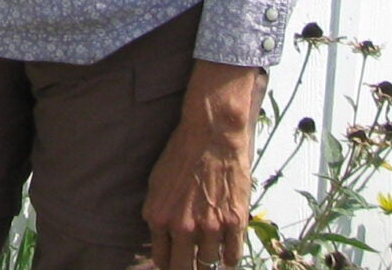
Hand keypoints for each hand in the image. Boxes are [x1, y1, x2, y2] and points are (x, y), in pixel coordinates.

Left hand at [143, 60, 262, 269]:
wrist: (212, 134)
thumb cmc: (182, 154)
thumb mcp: (156, 184)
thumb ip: (158, 216)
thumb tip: (162, 240)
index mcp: (159, 218)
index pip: (162, 260)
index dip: (169, 264)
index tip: (175, 262)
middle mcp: (183, 227)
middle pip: (185, 268)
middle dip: (187, 268)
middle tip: (191, 264)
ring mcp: (211, 227)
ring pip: (210, 263)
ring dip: (209, 259)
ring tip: (210, 251)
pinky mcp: (235, 222)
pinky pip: (233, 256)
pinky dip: (229, 258)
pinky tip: (226, 253)